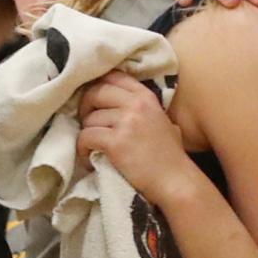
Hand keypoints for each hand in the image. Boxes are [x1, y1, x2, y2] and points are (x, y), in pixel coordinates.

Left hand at [77, 72, 194, 204]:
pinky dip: (82, 148)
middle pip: (96, 92)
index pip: (114, 76)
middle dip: (85, 107)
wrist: (174, 180)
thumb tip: (115, 103)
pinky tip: (88, 157)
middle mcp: (136, 104)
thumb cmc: (169, 156)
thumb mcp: (160, 120)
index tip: (93, 100)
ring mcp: (126, 122)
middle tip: (86, 123)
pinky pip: (87, 136)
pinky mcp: (116, 142)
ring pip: (90, 118)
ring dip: (86, 133)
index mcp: (146, 96)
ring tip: (91, 147)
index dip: (97, 85)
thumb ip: (141, 108)